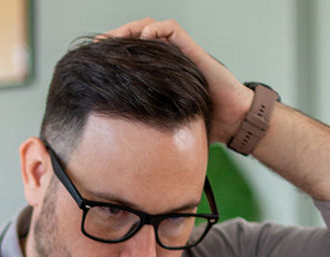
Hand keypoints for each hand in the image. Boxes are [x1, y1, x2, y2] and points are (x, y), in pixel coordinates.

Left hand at [104, 18, 253, 144]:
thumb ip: (148, 132)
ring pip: (152, 27)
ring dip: (132, 28)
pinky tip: (144, 37)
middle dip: (117, 37)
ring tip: (116, 37)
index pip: (133, 55)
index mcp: (160, 76)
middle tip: (99, 45)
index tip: (95, 59)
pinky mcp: (194, 51)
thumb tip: (123, 155)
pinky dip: (157, 29)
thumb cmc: (205, 126)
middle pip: (137, 36)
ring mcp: (182, 54)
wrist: (233, 122)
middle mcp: (170, 60)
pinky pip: (172, 30)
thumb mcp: (166, 128)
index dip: (114, 53)